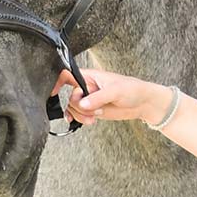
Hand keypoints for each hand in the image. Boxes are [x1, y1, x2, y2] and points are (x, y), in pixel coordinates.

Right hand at [53, 69, 167, 125]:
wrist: (143, 103)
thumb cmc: (133, 89)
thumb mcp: (116, 91)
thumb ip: (98, 97)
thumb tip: (83, 104)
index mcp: (90, 76)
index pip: (67, 75)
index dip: (57, 82)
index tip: (52, 92)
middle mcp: (87, 87)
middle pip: (70, 96)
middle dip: (79, 106)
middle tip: (93, 110)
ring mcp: (90, 99)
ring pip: (74, 108)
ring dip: (81, 115)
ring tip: (95, 117)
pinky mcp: (93, 110)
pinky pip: (80, 115)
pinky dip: (80, 119)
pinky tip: (85, 121)